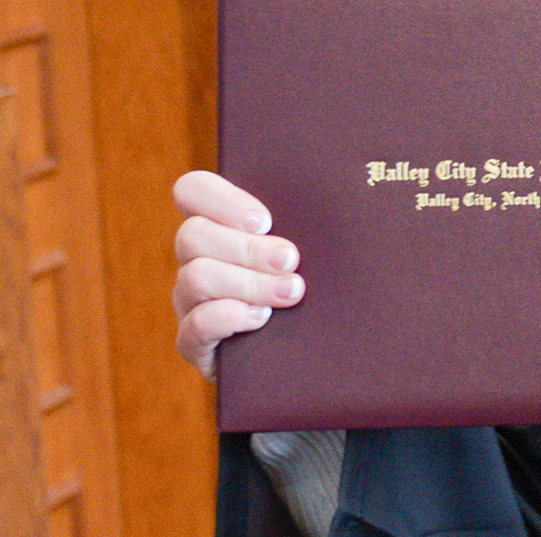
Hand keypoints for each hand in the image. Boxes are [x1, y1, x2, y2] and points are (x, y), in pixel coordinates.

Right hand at [171, 170, 302, 379]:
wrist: (305, 350)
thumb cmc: (314, 285)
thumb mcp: (312, 247)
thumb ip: (313, 220)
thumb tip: (350, 190)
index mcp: (220, 226)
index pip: (193, 190)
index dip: (221, 199)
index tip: (265, 220)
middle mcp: (196, 260)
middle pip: (193, 234)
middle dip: (248, 247)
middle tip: (291, 260)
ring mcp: (190, 301)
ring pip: (196, 276)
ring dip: (249, 282)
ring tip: (291, 292)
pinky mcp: (193, 343)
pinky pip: (196, 325)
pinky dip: (231, 317)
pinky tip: (262, 318)